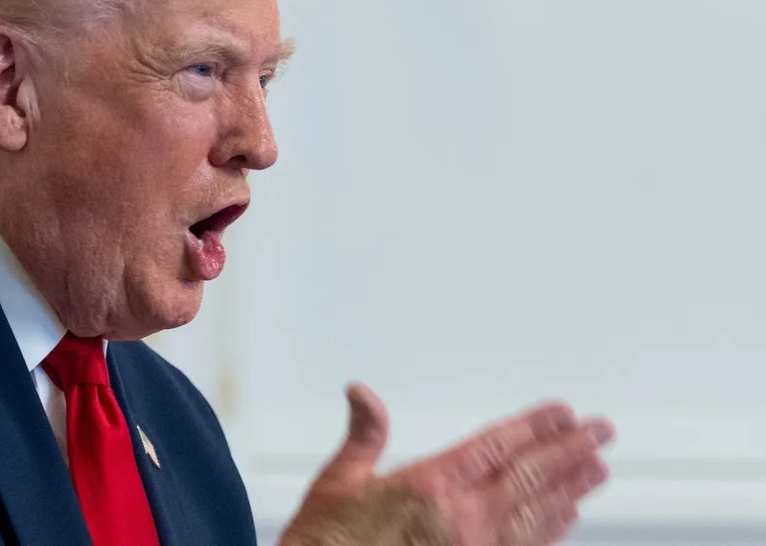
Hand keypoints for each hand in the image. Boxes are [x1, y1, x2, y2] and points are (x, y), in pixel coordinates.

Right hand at [281, 384, 614, 545]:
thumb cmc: (327, 545)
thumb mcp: (338, 481)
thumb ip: (364, 435)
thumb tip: (362, 395)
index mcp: (430, 486)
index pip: (498, 446)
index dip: (535, 426)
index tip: (561, 414)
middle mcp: (461, 519)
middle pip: (530, 476)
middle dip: (569, 450)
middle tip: (599, 432)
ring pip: (538, 514)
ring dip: (572, 488)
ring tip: (596, 468)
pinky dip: (552, 528)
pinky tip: (567, 517)